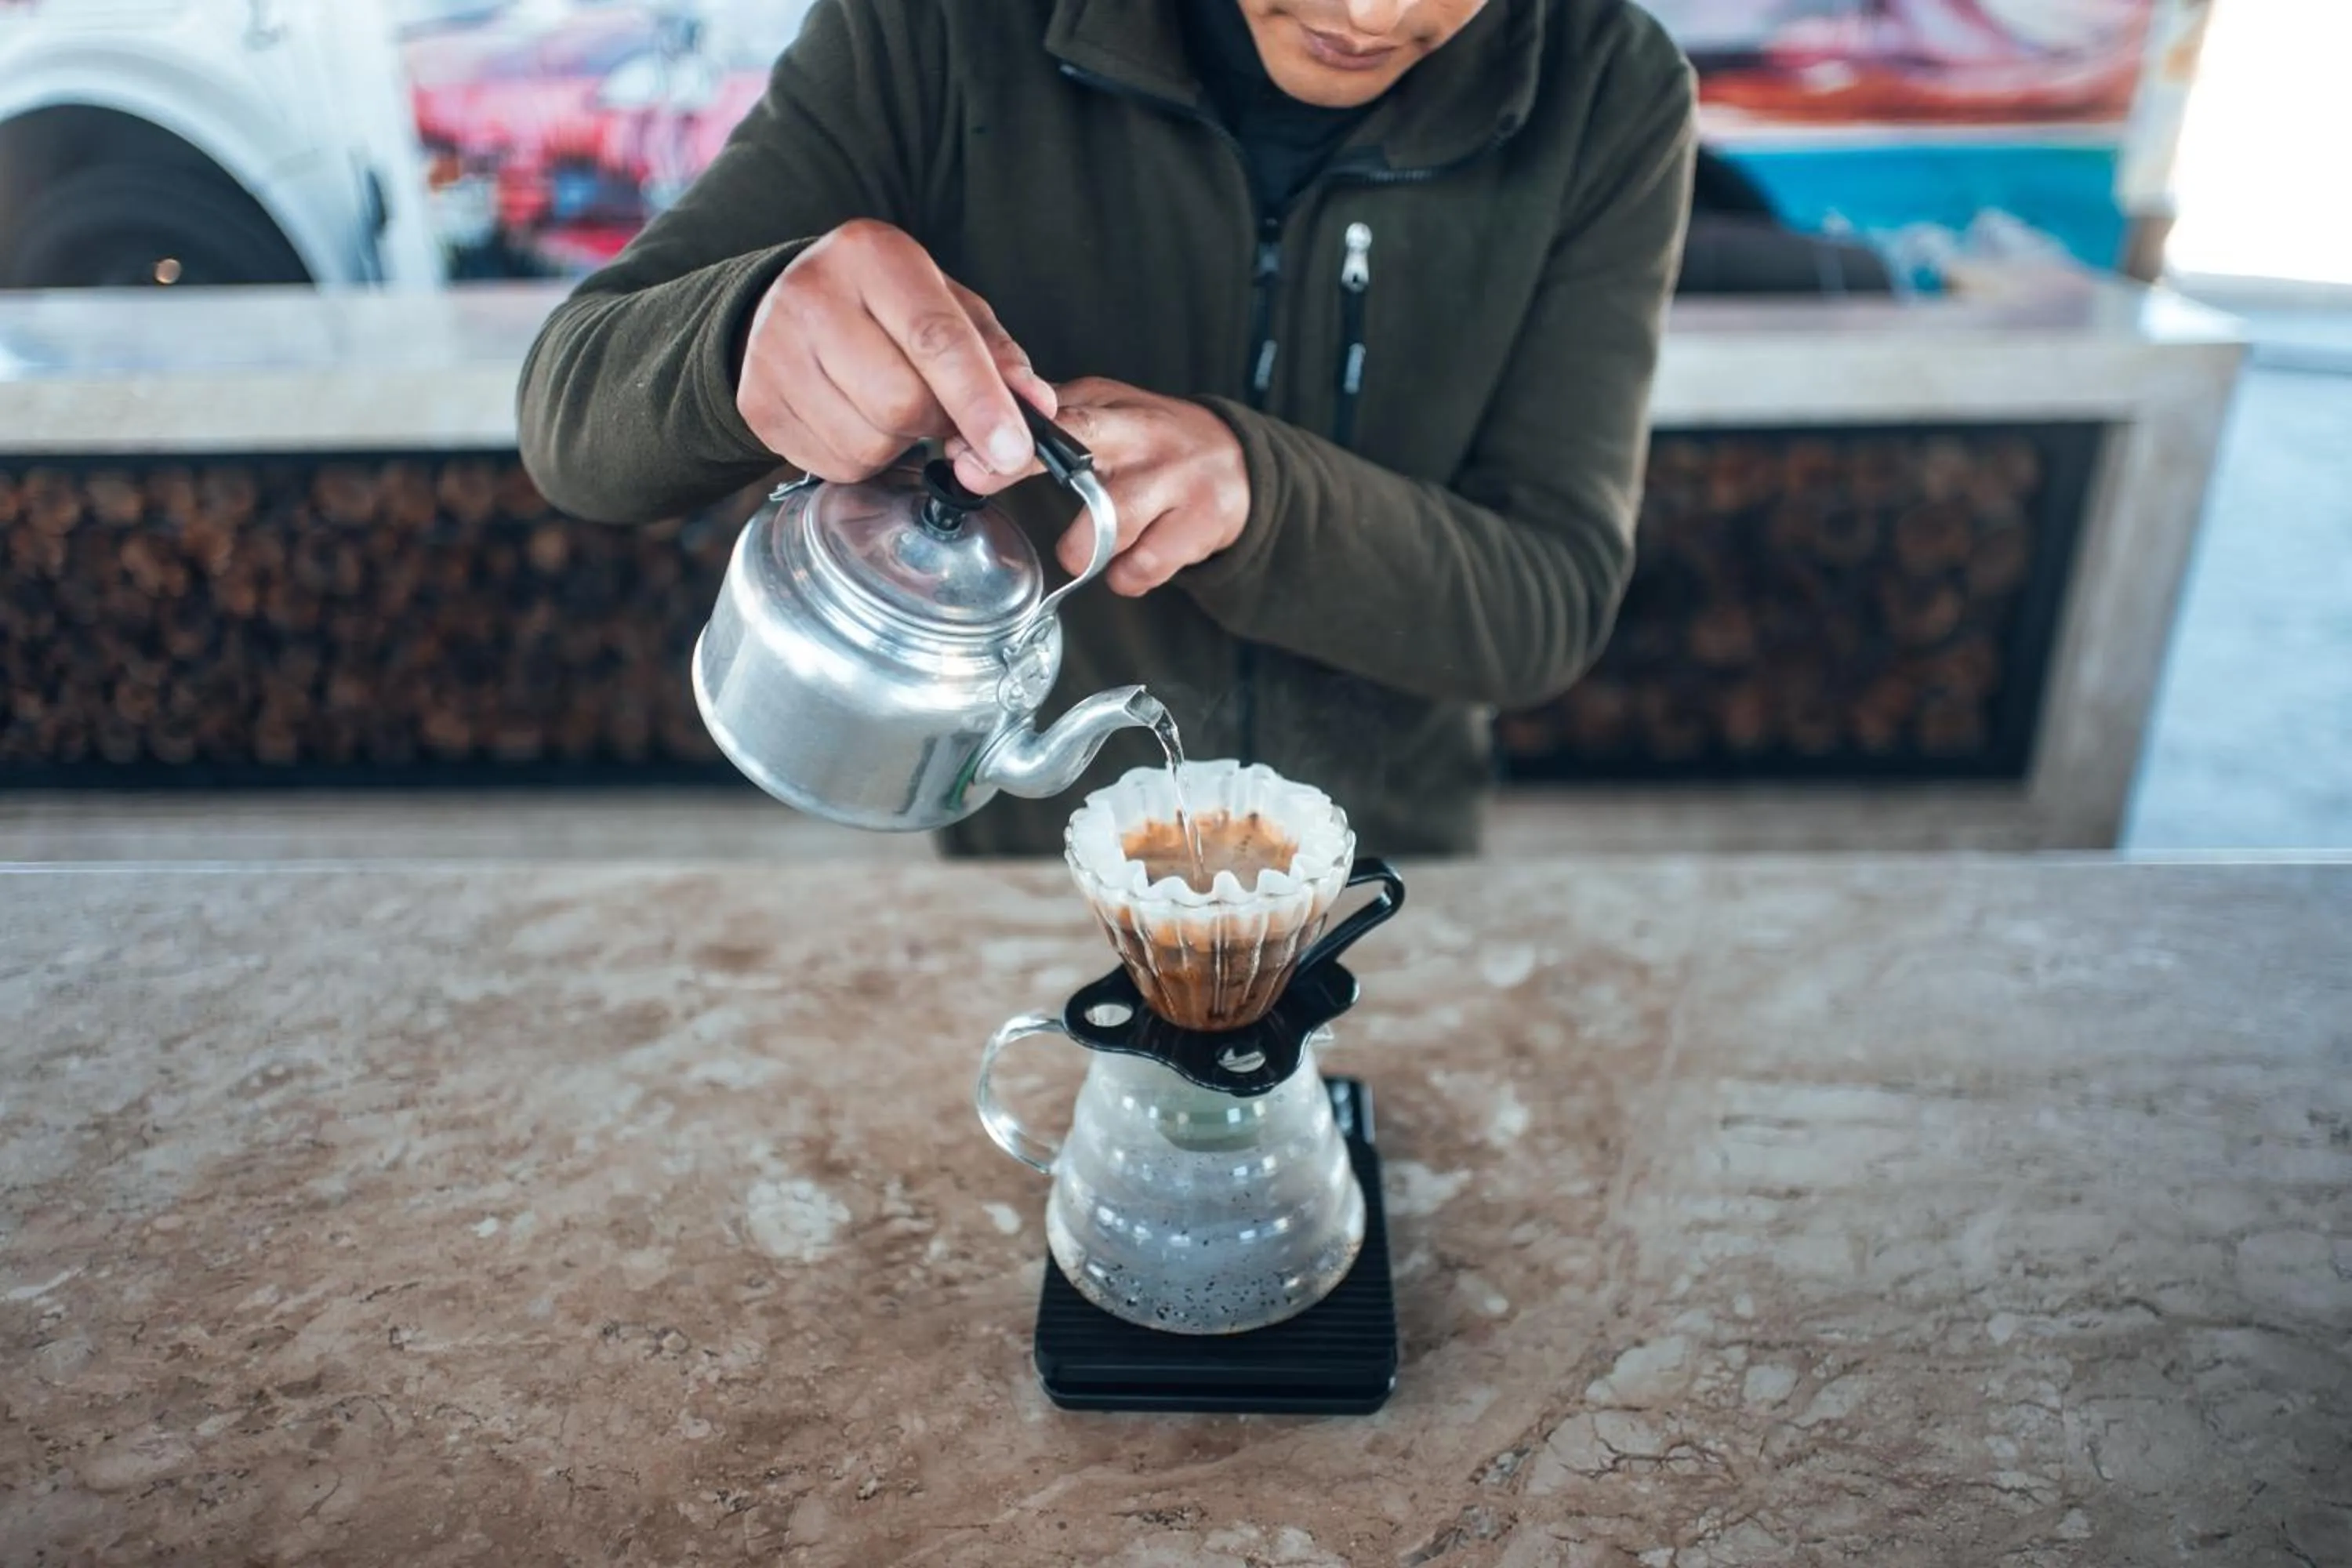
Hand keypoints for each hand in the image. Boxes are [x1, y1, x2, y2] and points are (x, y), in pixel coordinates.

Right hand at [736, 219, 1055, 482]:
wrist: (783, 305)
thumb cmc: (884, 306)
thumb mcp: (948, 305)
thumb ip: (998, 355)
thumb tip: (1036, 408)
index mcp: (873, 256)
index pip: (936, 339)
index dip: (981, 402)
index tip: (1014, 449)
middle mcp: (813, 295)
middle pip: (902, 403)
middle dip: (941, 425)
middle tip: (943, 413)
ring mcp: (774, 351)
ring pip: (869, 443)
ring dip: (901, 445)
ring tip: (891, 407)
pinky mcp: (757, 404)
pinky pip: (836, 465)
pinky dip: (864, 459)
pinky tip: (856, 419)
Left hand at [945, 378, 1249, 596]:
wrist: (1245, 465)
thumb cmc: (1156, 441)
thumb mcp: (1110, 410)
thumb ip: (1051, 419)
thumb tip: (974, 428)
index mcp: (1113, 409)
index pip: (1054, 416)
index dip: (1003, 437)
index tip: (959, 453)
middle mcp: (1142, 439)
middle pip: (1073, 456)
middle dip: (1016, 466)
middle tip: (976, 476)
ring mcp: (1174, 483)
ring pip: (1100, 535)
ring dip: (1085, 549)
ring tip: (1101, 535)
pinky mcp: (1199, 527)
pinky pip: (1135, 572)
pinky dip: (1125, 576)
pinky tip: (1137, 555)